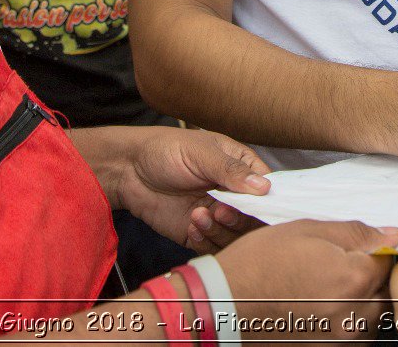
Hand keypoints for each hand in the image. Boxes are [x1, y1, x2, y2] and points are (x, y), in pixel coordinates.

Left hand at [70, 125, 269, 251]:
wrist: (128, 169)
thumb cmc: (167, 150)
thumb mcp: (201, 153)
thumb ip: (231, 171)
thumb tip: (264, 187)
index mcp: (241, 169)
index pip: (268, 190)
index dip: (268, 202)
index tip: (260, 209)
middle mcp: (233, 195)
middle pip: (254, 219)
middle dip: (239, 219)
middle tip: (220, 210)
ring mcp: (216, 215)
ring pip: (234, 237)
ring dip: (219, 230)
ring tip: (199, 215)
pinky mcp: (197, 233)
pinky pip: (211, 247)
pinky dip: (204, 240)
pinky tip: (191, 225)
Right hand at [215, 219, 397, 339]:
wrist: (222, 304)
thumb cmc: (258, 265)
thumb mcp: (305, 231)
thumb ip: (354, 232)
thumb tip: (389, 235)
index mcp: (352, 278)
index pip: (386, 261)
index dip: (372, 251)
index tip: (356, 250)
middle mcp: (353, 314)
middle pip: (383, 292)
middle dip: (368, 279)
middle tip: (338, 270)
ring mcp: (340, 340)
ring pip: (371, 318)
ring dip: (359, 303)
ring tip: (325, 292)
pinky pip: (352, 338)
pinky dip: (344, 324)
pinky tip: (318, 312)